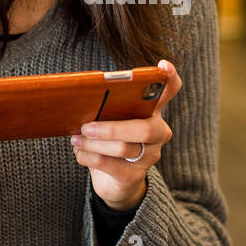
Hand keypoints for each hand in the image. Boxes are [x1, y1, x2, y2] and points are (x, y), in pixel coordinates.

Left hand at [71, 59, 180, 210]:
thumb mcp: (111, 118)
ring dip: (93, 144)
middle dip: (112, 128)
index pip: (169, 90)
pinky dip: (88, 157)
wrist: (116, 179)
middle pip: (145, 129)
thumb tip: (82, 97)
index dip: (169, 78)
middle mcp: (158, 132)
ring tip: (76, 139)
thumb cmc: (111, 139)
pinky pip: (109, 165)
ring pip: (123, 148)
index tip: (163, 66)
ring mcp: (149, 155)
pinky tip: (79, 152)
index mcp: (152, 110)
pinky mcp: (134, 175)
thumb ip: (106, 106)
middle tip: (86, 126)